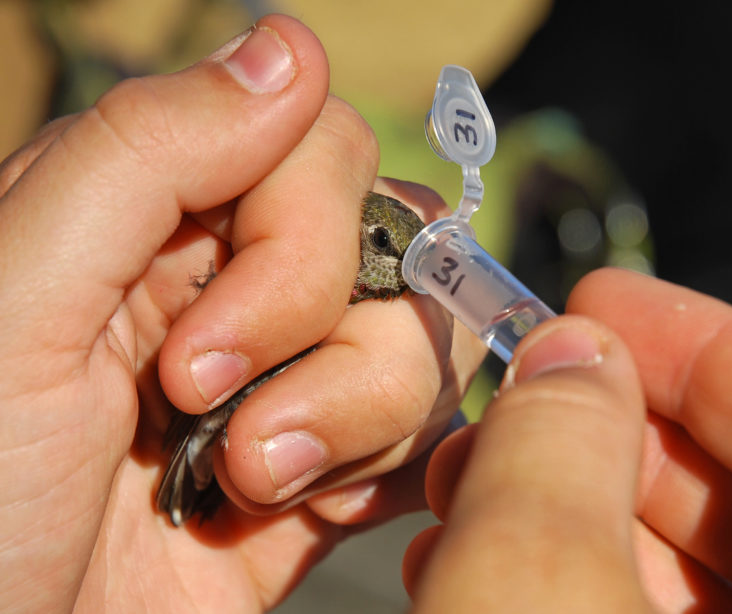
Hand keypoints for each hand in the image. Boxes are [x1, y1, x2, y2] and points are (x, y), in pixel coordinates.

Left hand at [0, 15, 481, 612]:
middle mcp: (242, 278)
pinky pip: (426, 427)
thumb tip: (292, 46)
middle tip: (210, 413)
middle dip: (323, 340)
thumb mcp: (15, 300)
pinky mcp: (332, 459)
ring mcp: (297, 372)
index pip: (319, 148)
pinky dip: (385, 465)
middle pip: (393, 240)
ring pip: (423, 336)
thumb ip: (147, 152)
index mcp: (166, 212)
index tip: (203, 351)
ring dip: (352, 419)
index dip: (299, 239)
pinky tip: (305, 505)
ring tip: (247, 484)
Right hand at [405, 268, 731, 612]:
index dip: (701, 345)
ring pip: (707, 582)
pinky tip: (487, 574)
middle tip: (514, 410)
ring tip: (464, 501)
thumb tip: (568, 353)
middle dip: (613, 439)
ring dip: (576, 521)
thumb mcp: (538, 598)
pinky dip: (580, 595)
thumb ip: (555, 453)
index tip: (598, 305)